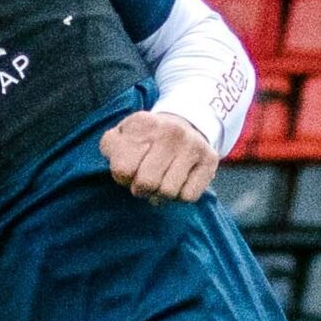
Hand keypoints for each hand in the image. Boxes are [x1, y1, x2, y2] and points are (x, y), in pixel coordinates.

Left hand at [100, 111, 217, 204]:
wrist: (186, 124)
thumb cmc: (146, 139)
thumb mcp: (122, 135)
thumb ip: (110, 147)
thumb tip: (118, 163)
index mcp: (143, 124)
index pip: (123, 170)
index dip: (122, 178)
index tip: (128, 171)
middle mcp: (170, 132)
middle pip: (147, 183)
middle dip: (141, 189)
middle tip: (144, 182)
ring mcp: (192, 145)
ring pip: (168, 192)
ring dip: (160, 195)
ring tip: (161, 182)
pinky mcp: (209, 159)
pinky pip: (189, 196)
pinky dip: (180, 196)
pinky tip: (178, 182)